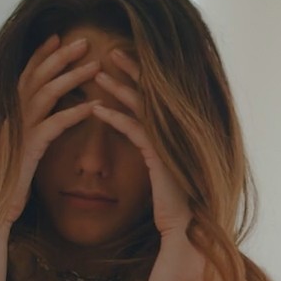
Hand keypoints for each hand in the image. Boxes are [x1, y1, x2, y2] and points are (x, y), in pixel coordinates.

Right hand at [0, 35, 101, 223]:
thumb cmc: (7, 180)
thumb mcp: (18, 147)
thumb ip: (27, 127)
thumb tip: (40, 115)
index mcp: (9, 112)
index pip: (26, 74)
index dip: (41, 54)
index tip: (59, 36)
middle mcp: (12, 115)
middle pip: (37, 75)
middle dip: (61, 55)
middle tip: (84, 40)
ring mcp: (18, 130)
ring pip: (46, 93)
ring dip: (73, 76)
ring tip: (97, 66)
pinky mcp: (28, 148)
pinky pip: (53, 124)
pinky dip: (75, 113)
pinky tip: (94, 106)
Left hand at [93, 49, 192, 237]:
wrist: (183, 227)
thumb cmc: (172, 203)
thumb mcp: (164, 169)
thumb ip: (156, 147)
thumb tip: (145, 133)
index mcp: (177, 131)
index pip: (158, 95)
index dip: (141, 75)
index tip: (122, 60)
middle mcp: (177, 131)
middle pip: (152, 91)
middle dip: (131, 69)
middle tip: (110, 52)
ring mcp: (171, 141)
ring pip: (142, 105)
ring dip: (117, 88)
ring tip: (97, 75)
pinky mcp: (161, 154)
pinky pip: (134, 129)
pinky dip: (114, 117)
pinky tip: (96, 110)